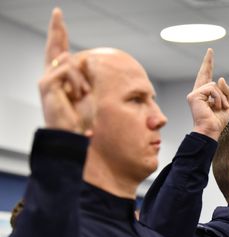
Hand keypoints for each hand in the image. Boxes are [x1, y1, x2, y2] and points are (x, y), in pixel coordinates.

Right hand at [38, 8, 90, 133]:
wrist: (68, 133)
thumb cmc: (77, 116)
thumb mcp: (82, 93)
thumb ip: (80, 77)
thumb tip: (84, 62)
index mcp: (57, 76)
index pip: (57, 50)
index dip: (58, 34)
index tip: (58, 18)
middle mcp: (49, 75)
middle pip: (53, 47)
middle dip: (56, 29)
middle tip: (57, 12)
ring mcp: (46, 79)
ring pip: (69, 62)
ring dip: (80, 78)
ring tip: (82, 94)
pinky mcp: (46, 84)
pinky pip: (66, 70)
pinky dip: (76, 81)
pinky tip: (77, 93)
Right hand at [188, 48, 228, 139]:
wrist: (210, 131)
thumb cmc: (217, 121)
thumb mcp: (227, 105)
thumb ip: (226, 92)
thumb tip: (220, 78)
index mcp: (205, 95)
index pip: (206, 77)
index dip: (208, 65)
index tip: (209, 53)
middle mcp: (198, 92)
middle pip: (204, 73)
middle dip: (208, 61)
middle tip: (210, 50)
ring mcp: (194, 94)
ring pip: (214, 85)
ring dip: (222, 98)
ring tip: (220, 108)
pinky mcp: (193, 96)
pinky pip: (212, 89)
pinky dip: (218, 98)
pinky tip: (215, 107)